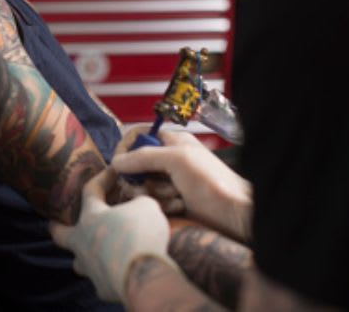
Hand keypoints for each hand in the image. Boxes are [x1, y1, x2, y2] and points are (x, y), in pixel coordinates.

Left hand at [50, 167, 178, 301]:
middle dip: (57, 227)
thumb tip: (137, 206)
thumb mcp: (145, 206)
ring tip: (96, 253)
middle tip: (55, 223)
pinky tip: (121, 271)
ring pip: (79, 262)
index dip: (102, 179)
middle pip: (61, 234)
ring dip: (85, 256)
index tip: (112, 171)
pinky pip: (102, 278)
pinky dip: (110, 273)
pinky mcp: (102, 287)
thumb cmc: (139, 232)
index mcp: (92, 217)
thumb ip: (138, 203)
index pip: (90, 192)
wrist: (141, 272)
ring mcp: (89, 267)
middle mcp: (83, 242)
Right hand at [113, 127, 253, 242]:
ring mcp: (169, 182)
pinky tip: (179, 207)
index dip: (126, 148)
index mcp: (172, 142)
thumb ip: (145, 156)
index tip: (120, 164)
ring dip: (155, 194)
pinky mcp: (170, 203)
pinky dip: (163, 205)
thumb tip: (116, 162)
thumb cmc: (212, 181)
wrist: (232, 213)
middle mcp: (169, 160)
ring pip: (140, 187)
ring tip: (176, 197)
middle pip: (134, 166)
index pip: (138, 136)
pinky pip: (151, 203)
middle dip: (140, 179)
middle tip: (151, 187)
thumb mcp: (178, 160)